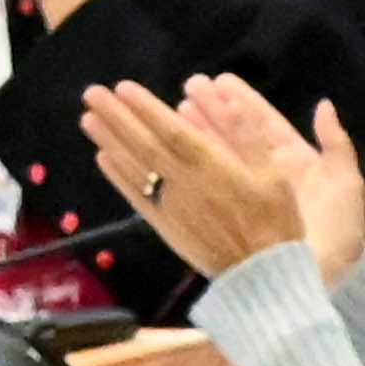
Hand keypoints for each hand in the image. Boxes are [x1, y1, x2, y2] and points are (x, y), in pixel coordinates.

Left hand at [79, 72, 347, 286]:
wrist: (264, 277)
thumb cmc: (276, 224)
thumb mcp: (276, 176)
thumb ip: (248, 137)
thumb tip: (226, 100)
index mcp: (212, 168)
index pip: (170, 130)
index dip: (145, 108)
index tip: (123, 88)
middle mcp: (184, 183)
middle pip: (144, 144)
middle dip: (116, 117)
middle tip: (92, 93)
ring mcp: (171, 205)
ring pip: (134, 167)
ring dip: (109, 141)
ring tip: (88, 118)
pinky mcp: (165, 226)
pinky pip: (136, 195)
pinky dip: (118, 176)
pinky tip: (104, 158)